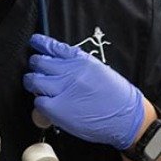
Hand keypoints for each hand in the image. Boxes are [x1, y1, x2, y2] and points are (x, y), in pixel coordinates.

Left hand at [23, 34, 145, 148]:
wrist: (127, 117)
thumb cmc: (117, 97)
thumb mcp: (99, 70)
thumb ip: (79, 66)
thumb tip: (61, 66)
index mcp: (80, 60)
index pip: (52, 47)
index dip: (39, 44)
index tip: (35, 43)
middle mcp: (69, 71)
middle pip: (38, 62)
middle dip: (36, 67)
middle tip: (39, 74)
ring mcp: (62, 89)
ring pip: (33, 81)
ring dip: (33, 84)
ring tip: (40, 90)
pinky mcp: (58, 108)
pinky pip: (38, 102)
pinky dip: (40, 104)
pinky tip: (48, 106)